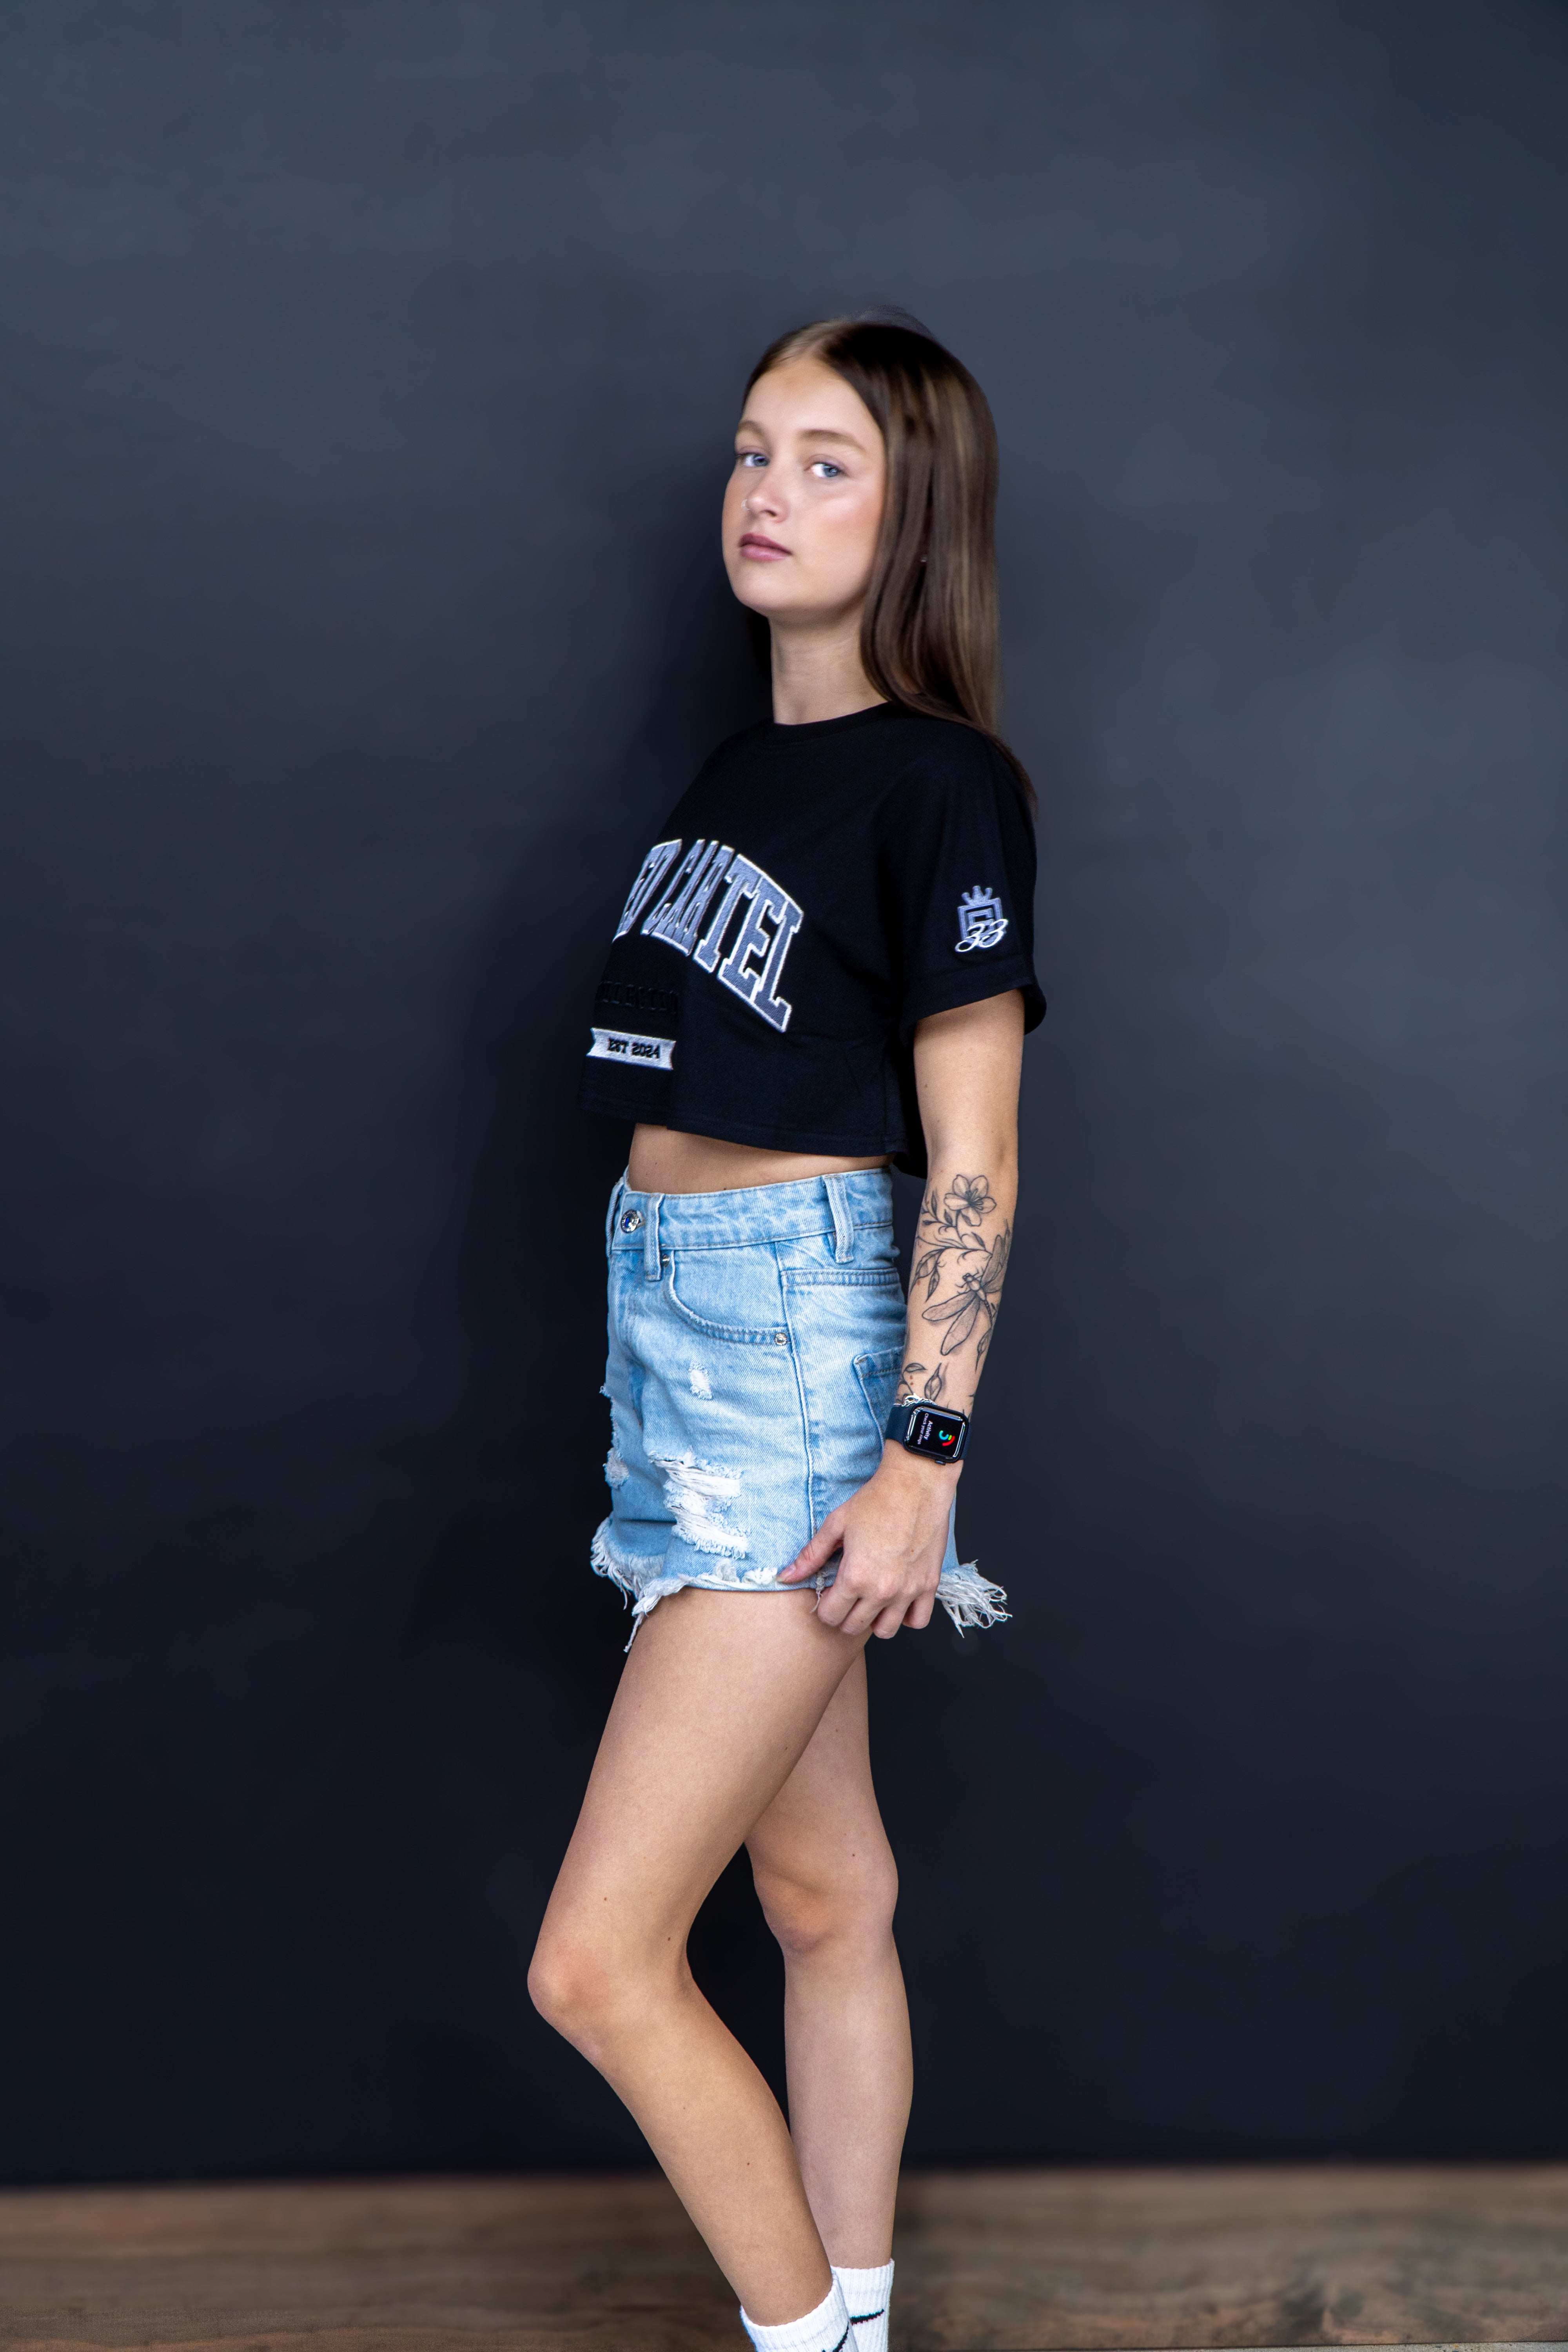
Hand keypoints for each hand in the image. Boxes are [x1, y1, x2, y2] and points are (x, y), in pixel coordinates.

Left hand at [779, 1444, 957, 1639]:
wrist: (915, 1484)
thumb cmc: (877, 1500)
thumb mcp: (836, 1525)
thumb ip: (811, 1556)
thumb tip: (786, 1576)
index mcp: (855, 1576)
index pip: (831, 1615)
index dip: (825, 1606)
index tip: (829, 1593)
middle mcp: (882, 1590)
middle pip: (853, 1627)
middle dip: (844, 1615)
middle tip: (846, 1596)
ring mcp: (908, 1590)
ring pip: (886, 1631)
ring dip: (874, 1620)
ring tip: (870, 1600)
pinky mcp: (929, 1585)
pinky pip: (917, 1621)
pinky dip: (906, 1616)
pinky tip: (897, 1600)